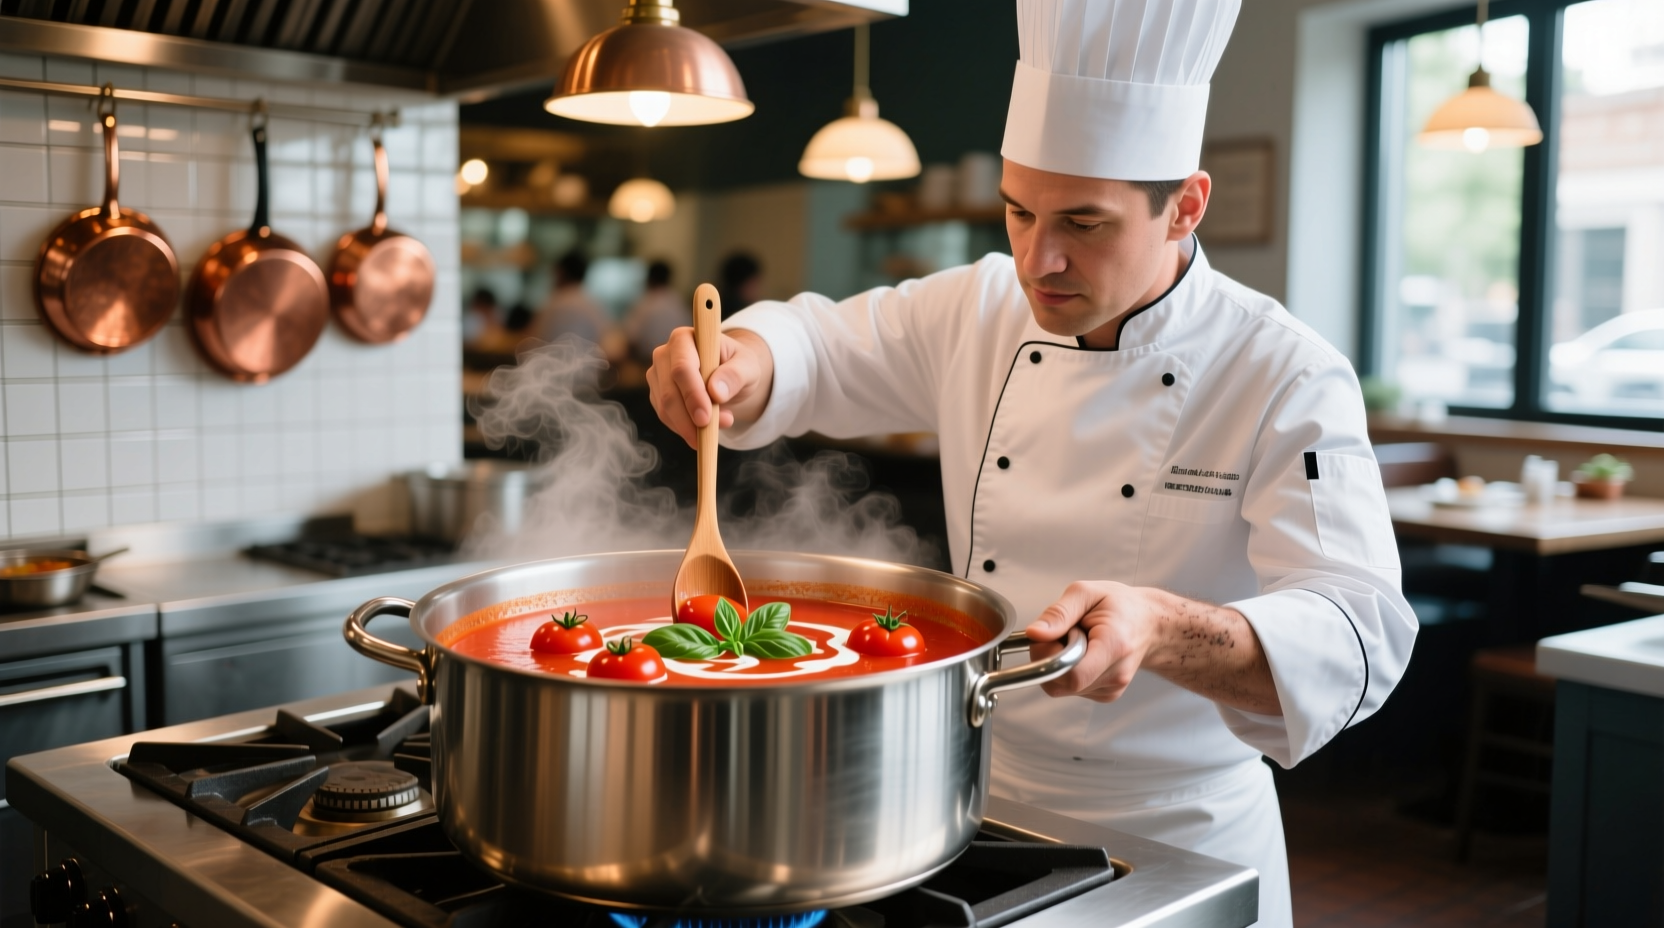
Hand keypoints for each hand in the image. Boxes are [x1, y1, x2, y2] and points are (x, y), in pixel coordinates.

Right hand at [646, 327, 772, 447]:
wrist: (730, 375)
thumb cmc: (738, 365)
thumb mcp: (748, 366)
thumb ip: (735, 375)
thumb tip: (716, 393)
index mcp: (684, 338)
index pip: (682, 368)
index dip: (692, 394)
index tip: (706, 418)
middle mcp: (664, 354)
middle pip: (669, 392)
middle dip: (689, 417)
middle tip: (709, 435)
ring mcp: (657, 375)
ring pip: (665, 408)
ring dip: (689, 426)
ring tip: (719, 427)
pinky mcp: (657, 395)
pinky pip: (666, 418)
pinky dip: (684, 429)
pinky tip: (704, 430)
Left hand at [1024, 581, 1165, 702]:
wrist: (1150, 624)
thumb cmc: (1121, 606)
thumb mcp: (1086, 593)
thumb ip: (1059, 613)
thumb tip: (1034, 634)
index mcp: (1114, 647)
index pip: (1072, 674)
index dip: (1051, 657)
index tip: (1055, 635)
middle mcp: (1116, 675)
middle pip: (1062, 682)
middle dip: (1050, 658)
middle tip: (1065, 633)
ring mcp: (1111, 689)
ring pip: (1062, 687)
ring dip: (1060, 664)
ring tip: (1079, 641)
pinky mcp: (1106, 695)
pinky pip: (1071, 688)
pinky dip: (1069, 671)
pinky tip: (1084, 653)